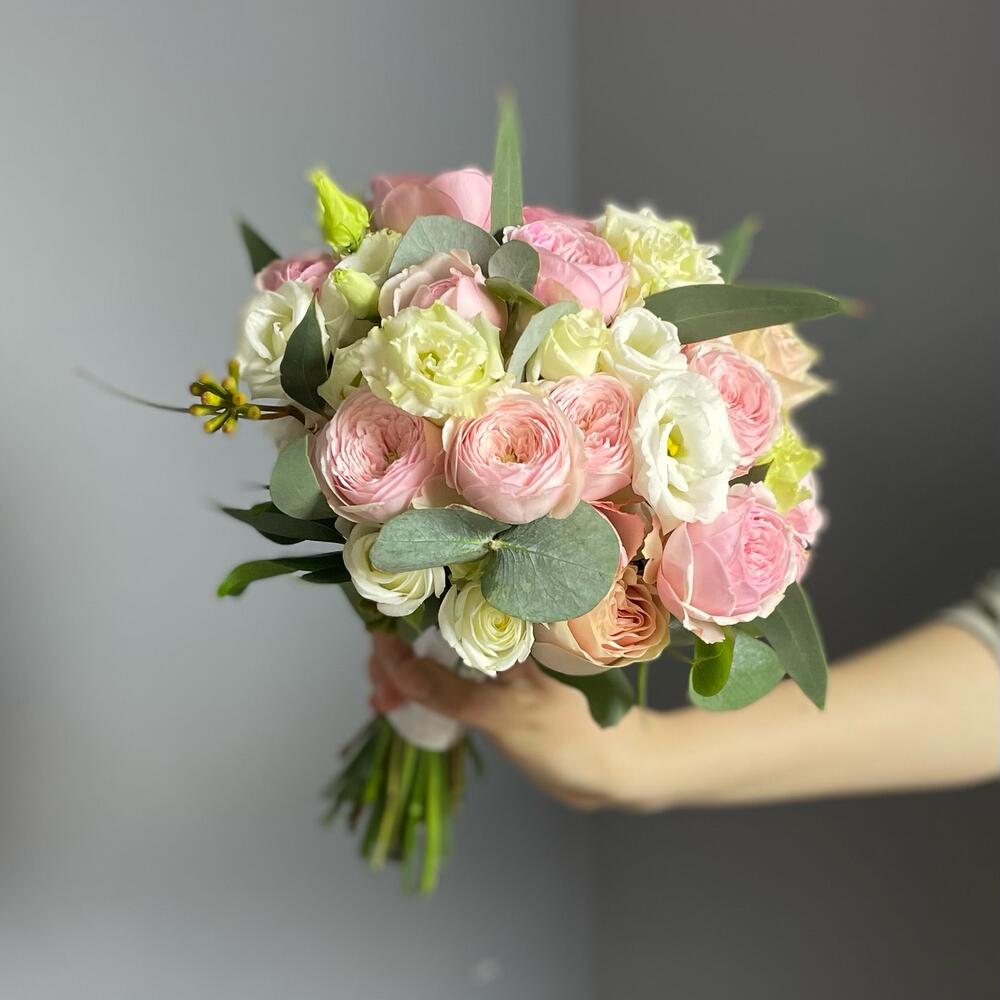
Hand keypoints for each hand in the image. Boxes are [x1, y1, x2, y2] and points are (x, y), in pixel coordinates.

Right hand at [368, 632, 646, 810]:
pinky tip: (396, 702)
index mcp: (521, 616)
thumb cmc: (576, 741)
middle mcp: (511, 623)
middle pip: (437, 620)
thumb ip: (449, 689)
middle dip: (399, 648)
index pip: (452, 596)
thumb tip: (397, 658)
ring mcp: (503, 650)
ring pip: (438, 647)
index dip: (409, 612)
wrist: (616, 774)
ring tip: (382, 696)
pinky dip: (422, 688)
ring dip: (404, 670)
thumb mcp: (506, 716)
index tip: (378, 640)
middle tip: (377, 683)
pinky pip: (449, 675)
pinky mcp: (498, 678)